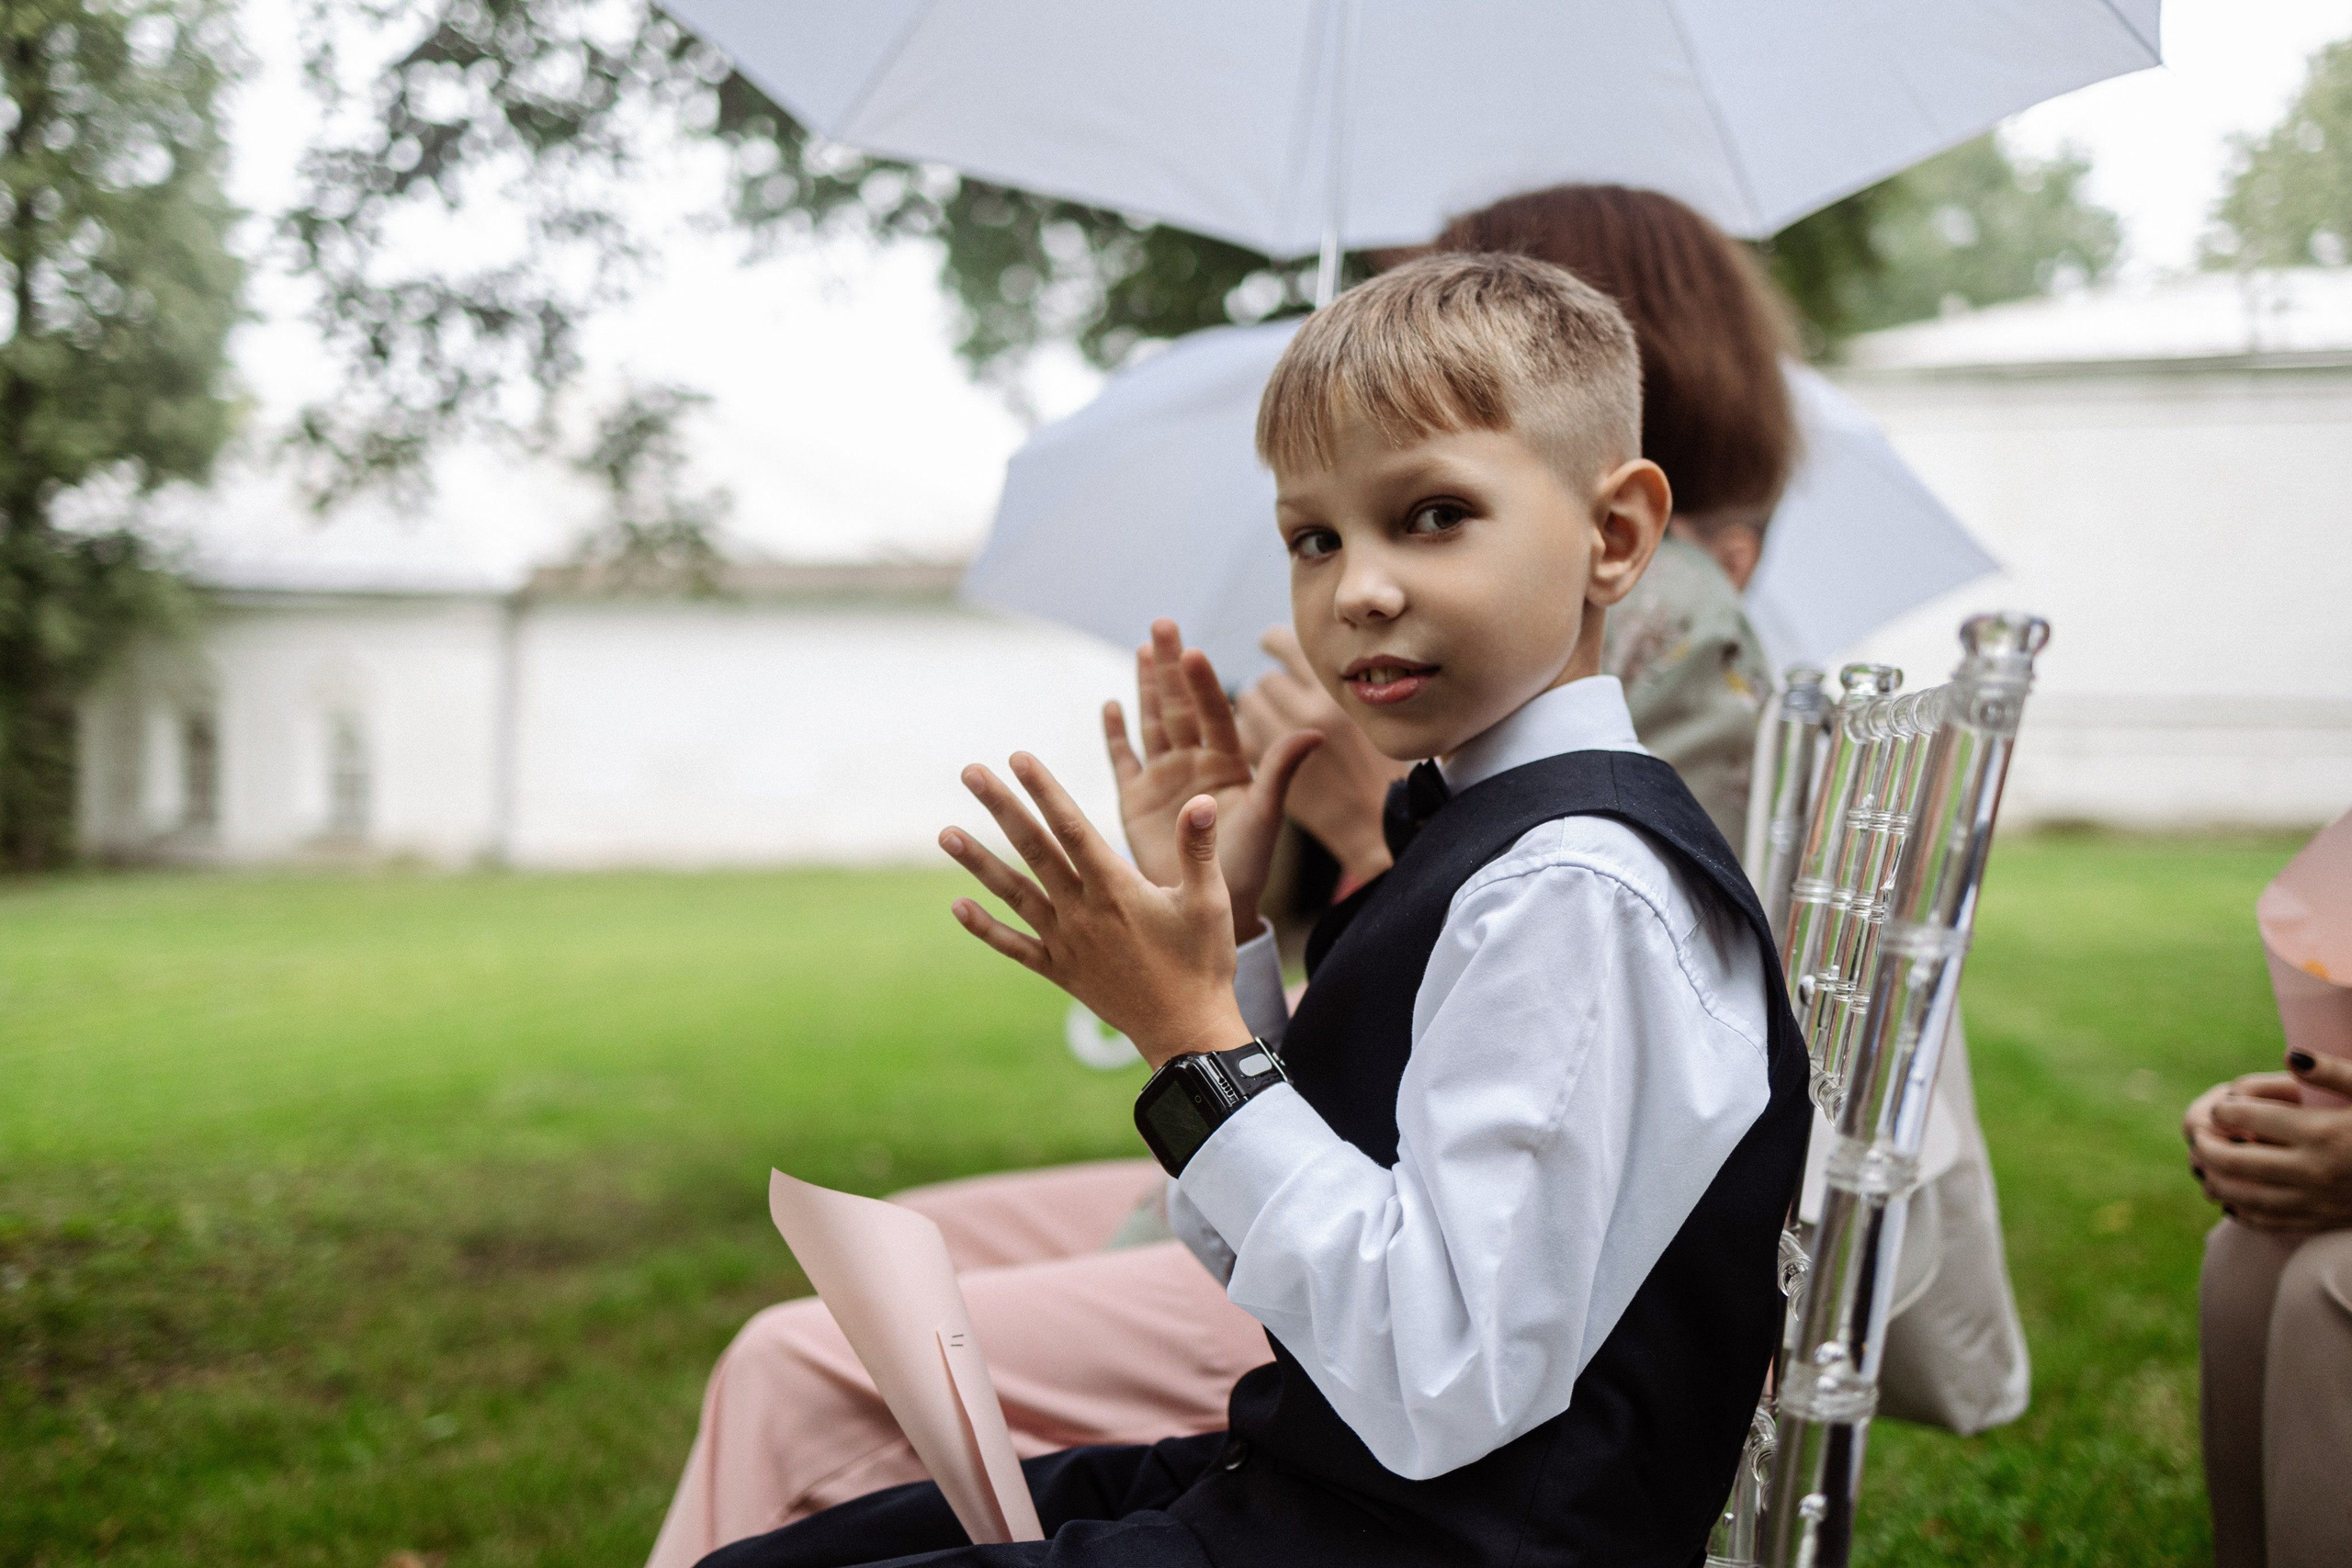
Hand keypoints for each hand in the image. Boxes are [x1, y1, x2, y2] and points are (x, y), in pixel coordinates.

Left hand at [940, 752, 1248, 1069]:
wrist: (1186, 1033)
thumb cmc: (1203, 963)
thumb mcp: (1210, 902)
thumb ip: (1199, 849)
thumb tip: (1201, 799)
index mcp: (1116, 889)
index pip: (1071, 827)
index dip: (1044, 790)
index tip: (1019, 758)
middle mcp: (1082, 912)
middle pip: (1033, 849)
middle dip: (1001, 807)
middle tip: (970, 771)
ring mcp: (1066, 943)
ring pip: (1014, 894)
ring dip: (978, 863)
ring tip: (945, 833)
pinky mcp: (1061, 971)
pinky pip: (1015, 947)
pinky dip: (986, 929)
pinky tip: (957, 907)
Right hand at [1103, 619, 1322, 942]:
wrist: (1212, 905)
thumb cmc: (1246, 866)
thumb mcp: (1266, 816)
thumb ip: (1281, 771)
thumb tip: (1316, 731)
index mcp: (1226, 763)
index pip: (1213, 714)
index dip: (1203, 684)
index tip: (1195, 652)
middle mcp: (1194, 762)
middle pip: (1179, 706)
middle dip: (1172, 667)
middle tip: (1164, 625)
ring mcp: (1164, 777)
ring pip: (1153, 722)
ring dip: (1147, 686)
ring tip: (1145, 648)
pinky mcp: (1136, 798)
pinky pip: (1124, 758)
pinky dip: (1116, 733)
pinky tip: (1112, 704)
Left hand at [1234, 626, 1407, 886]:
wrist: (1374, 825)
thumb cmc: (1383, 769)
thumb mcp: (1373, 714)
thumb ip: (1342, 685)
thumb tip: (1316, 657)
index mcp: (1335, 690)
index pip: (1285, 645)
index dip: (1273, 643)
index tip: (1269, 644)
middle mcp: (1308, 711)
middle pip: (1264, 681)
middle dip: (1268, 690)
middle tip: (1280, 703)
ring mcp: (1282, 743)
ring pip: (1247, 707)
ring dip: (1254, 713)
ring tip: (1272, 726)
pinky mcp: (1265, 771)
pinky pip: (1243, 736)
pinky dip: (1249, 737)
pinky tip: (1265, 748)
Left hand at [2187, 1053, 2351, 1231]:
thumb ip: (2334, 1072)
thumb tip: (2290, 1056)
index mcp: (2323, 1133)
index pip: (2250, 1119)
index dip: (2225, 1109)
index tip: (2221, 1104)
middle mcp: (2314, 1171)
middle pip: (2236, 1162)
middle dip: (2207, 1147)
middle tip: (2197, 1135)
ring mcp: (2317, 1202)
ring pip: (2244, 1198)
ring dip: (2215, 1181)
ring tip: (2202, 1166)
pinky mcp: (2322, 1222)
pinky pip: (2269, 1223)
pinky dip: (2241, 1212)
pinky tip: (2229, 1199)